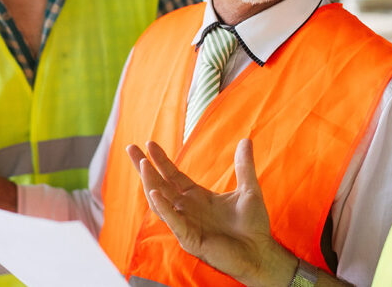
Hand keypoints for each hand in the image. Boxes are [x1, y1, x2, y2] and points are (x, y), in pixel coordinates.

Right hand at [126, 139, 296, 286]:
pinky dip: (163, 207)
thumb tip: (247, 139)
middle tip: (130, 148)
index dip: (161, 160)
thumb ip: (244, 166)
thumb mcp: (249, 190)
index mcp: (197, 197)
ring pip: (160, 201)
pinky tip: (154, 192)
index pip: (173, 175)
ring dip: (150, 183)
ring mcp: (185, 224)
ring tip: (143, 165)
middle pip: (159, 184)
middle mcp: (187, 209)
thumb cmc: (253, 226)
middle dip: (144, 166)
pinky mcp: (189, 238)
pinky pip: (172, 221)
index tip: (150, 143)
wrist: (260, 253)